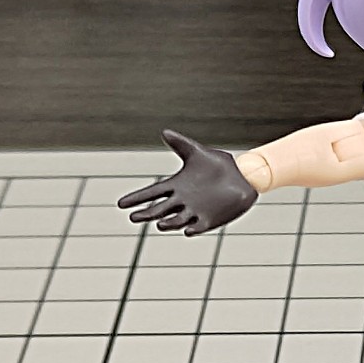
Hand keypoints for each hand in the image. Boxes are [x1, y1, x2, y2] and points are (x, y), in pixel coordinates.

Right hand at [118, 130, 258, 236]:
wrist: (242, 177)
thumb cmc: (218, 165)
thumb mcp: (197, 153)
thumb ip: (180, 144)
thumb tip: (164, 131)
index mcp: (176, 186)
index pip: (152, 193)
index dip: (137, 198)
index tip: (121, 204)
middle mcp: (182, 201)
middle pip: (159, 210)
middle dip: (146, 214)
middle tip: (133, 217)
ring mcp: (194, 212)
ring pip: (176, 221)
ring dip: (168, 223)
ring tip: (159, 224)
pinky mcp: (209, 220)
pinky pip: (198, 227)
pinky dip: (192, 230)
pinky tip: (187, 230)